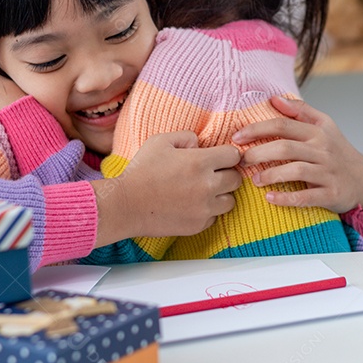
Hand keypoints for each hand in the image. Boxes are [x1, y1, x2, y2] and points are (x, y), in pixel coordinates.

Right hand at [93, 131, 241, 242]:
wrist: (125, 205)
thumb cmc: (141, 171)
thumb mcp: (160, 141)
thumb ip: (185, 137)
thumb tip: (199, 143)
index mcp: (200, 162)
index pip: (234, 156)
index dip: (227, 155)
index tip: (218, 157)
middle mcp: (207, 186)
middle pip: (236, 179)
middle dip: (227, 174)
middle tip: (212, 174)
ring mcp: (204, 208)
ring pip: (230, 201)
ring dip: (221, 195)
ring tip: (203, 192)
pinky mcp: (198, 225)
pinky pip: (214, 218)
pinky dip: (207, 212)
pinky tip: (191, 206)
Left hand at [232, 95, 362, 213]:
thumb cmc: (337, 150)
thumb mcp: (324, 125)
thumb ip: (300, 110)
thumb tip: (274, 99)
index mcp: (317, 132)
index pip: (283, 125)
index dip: (257, 129)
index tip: (237, 137)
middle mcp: (323, 150)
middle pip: (286, 147)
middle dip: (259, 153)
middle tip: (241, 161)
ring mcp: (328, 172)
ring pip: (296, 170)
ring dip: (271, 175)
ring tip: (254, 180)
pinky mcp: (332, 194)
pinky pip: (307, 196)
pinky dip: (287, 198)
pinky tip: (270, 198)